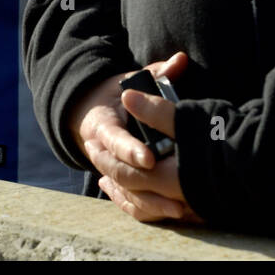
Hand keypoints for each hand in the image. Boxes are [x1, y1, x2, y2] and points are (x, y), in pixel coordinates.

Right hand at [72, 52, 201, 222]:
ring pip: (125, 193)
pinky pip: (130, 204)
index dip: (131, 150)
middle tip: (173, 189)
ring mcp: (107, 171)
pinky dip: (149, 211)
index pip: (114, 140)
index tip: (150, 158)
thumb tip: (181, 59)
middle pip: (118, 172)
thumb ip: (157, 73)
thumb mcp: (131, 82)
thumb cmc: (119, 96)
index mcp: (101, 125)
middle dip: (144, 183)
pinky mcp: (117, 185)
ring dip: (151, 202)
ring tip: (179, 209)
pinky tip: (173, 215)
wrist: (93, 115)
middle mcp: (99, 151)